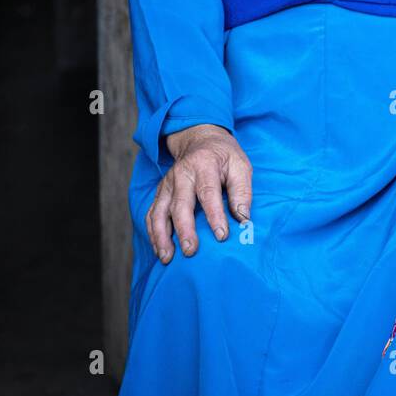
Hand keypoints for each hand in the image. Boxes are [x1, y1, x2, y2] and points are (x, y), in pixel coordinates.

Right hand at [146, 124, 252, 263]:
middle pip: (180, 204)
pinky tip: (159, 249)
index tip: (221, 236)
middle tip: (191, 251)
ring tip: (167, 258)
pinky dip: (153, 232)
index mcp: (204, 164)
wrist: (200, 138)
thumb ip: (242, 191)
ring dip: (161, 235)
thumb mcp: (240, 165)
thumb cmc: (224, 156)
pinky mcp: (161, 192)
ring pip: (160, 211)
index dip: (214, 215)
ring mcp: (168, 183)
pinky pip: (152, 213)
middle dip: (185, 229)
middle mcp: (182, 174)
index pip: (208, 192)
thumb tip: (243, 219)